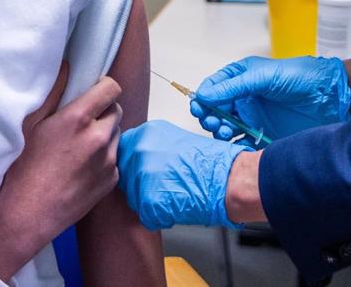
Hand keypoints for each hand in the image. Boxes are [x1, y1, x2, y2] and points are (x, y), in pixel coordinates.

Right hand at [0, 62, 122, 280]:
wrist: (25, 215)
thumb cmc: (21, 167)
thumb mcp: (30, 123)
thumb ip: (54, 91)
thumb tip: (68, 65)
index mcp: (79, 118)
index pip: (111, 88)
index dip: (102, 87)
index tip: (92, 92)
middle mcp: (99, 137)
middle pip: (116, 110)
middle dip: (102, 111)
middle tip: (81, 121)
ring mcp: (108, 161)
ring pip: (116, 135)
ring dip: (104, 135)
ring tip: (79, 146)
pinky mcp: (110, 181)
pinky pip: (114, 159)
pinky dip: (103, 158)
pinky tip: (81, 167)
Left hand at [117, 120, 249, 229]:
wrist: (229, 179)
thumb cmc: (211, 163)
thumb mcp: (174, 140)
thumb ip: (150, 147)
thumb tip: (137, 159)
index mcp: (147, 133)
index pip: (122, 152)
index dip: (132, 166)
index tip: (141, 171)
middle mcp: (141, 150)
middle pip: (125, 176)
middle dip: (139, 185)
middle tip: (163, 186)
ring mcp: (143, 175)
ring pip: (133, 197)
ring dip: (149, 202)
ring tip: (172, 195)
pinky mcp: (149, 200)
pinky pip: (146, 215)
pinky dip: (160, 217)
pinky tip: (176, 207)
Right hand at [190, 56, 350, 143]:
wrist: (332, 98)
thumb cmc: (301, 77)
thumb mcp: (264, 76)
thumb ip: (234, 86)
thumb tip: (205, 94)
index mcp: (242, 79)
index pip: (214, 88)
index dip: (203, 98)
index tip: (198, 107)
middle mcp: (245, 98)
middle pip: (216, 110)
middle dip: (209, 116)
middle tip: (211, 122)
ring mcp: (254, 118)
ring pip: (226, 128)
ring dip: (220, 131)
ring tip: (225, 132)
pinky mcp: (264, 136)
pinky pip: (242, 144)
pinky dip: (235, 147)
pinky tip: (237, 146)